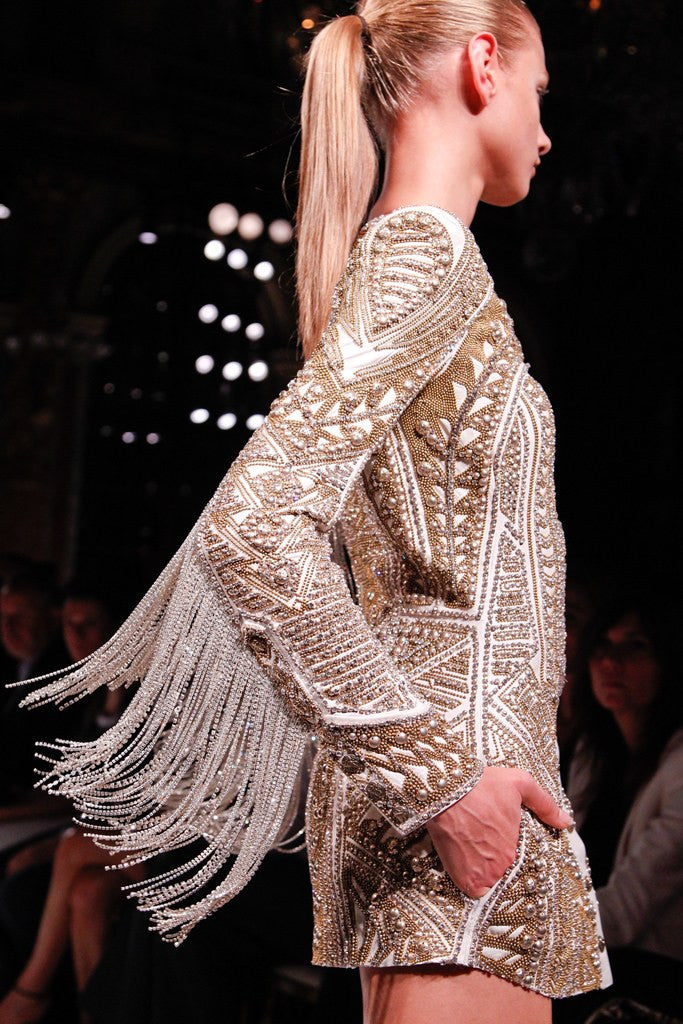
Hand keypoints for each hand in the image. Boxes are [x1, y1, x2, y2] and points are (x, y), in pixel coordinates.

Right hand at [426, 765, 571, 898]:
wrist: (446, 788)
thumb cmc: (482, 784)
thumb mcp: (520, 784)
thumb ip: (544, 804)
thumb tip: (566, 822)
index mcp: (516, 848)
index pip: (520, 859)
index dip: (510, 851)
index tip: (501, 841)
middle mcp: (501, 866)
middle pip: (503, 870)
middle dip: (496, 860)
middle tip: (485, 843)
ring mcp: (481, 875)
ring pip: (488, 881)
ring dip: (484, 871)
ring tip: (474, 851)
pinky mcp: (462, 878)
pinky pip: (472, 889)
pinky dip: (470, 880)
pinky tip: (466, 863)